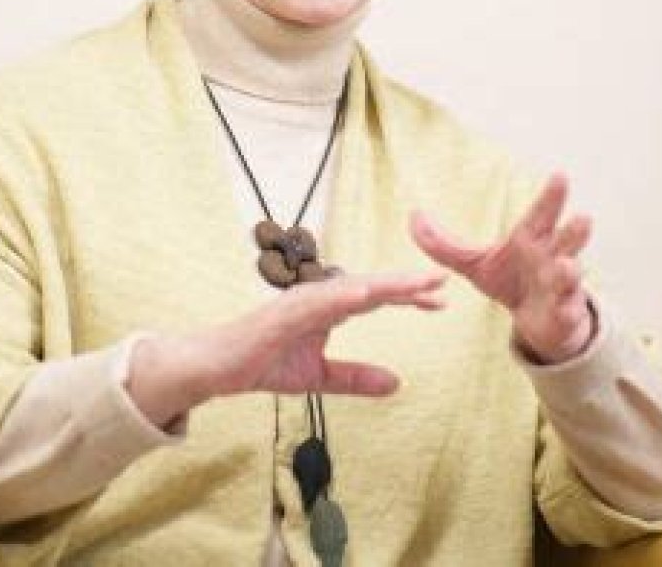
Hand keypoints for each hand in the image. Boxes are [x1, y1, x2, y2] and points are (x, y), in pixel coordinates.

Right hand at [128, 270, 445, 426]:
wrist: (219, 368)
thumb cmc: (265, 362)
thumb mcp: (320, 376)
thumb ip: (356, 377)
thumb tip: (397, 382)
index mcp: (329, 308)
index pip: (376, 298)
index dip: (408, 297)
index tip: (441, 300)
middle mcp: (319, 297)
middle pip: (370, 287)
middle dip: (406, 283)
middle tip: (442, 280)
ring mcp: (301, 302)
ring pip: (350, 288)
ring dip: (383, 284)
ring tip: (415, 283)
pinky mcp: (283, 313)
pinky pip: (317, 303)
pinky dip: (342, 296)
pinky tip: (366, 293)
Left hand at [409, 173, 594, 363]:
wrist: (536, 321)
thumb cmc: (510, 280)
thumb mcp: (472, 263)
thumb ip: (442, 243)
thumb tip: (413, 216)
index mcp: (531, 239)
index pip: (541, 214)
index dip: (551, 196)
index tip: (560, 175)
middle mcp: (552, 257)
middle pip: (566, 240)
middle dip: (574, 230)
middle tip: (583, 217)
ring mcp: (562, 286)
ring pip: (571, 275)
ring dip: (571, 270)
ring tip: (568, 264)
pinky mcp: (563, 313)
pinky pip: (566, 311)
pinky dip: (566, 309)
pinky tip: (566, 307)